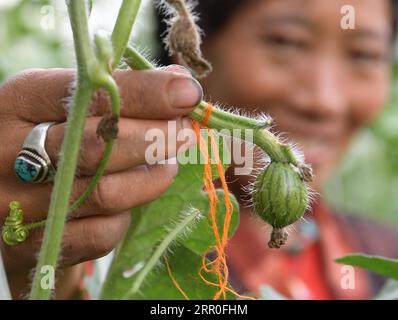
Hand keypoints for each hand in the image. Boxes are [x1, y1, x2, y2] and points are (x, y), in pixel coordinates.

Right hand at [0, 65, 201, 297]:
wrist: (14, 196)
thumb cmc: (52, 140)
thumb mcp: (69, 105)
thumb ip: (119, 93)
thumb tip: (183, 85)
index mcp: (19, 102)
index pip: (88, 93)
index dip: (145, 92)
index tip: (188, 93)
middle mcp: (9, 153)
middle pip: (98, 145)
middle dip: (157, 137)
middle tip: (186, 132)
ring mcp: (17, 204)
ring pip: (106, 192)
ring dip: (152, 179)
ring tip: (168, 166)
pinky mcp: (35, 245)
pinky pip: (101, 233)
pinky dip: (126, 216)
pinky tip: (131, 200)